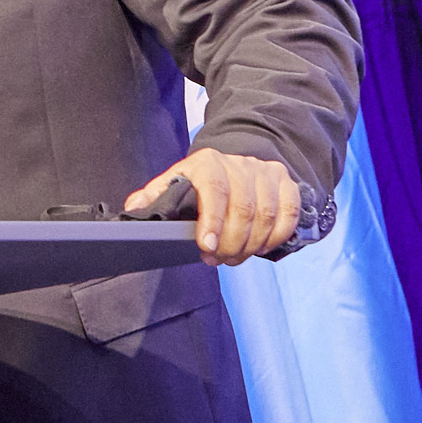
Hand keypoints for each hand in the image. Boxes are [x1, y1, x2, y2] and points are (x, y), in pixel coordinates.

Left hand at [128, 148, 301, 263]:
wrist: (234, 165)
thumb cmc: (201, 182)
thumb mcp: (175, 184)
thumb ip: (154, 196)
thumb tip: (133, 208)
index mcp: (208, 162)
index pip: (215, 189)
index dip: (212, 220)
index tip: (206, 246)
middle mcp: (240, 164)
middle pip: (243, 208)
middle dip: (231, 242)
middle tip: (218, 259)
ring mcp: (265, 173)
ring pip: (266, 215)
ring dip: (251, 245)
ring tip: (234, 257)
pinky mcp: (285, 184)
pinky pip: (288, 214)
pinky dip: (275, 236)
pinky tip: (260, 247)